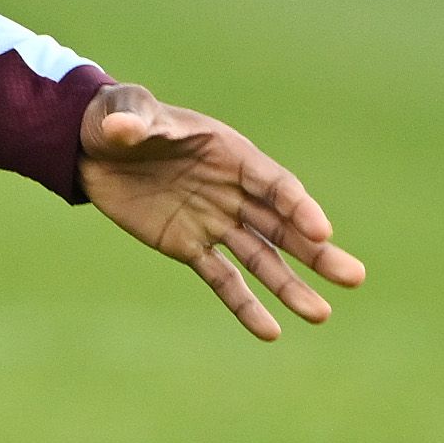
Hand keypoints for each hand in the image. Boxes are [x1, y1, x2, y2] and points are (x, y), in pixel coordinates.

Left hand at [81, 82, 358, 341]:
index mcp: (230, 155)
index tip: (321, 231)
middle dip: (315, 252)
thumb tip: (123, 129)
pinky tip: (270, 331)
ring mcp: (214, 221)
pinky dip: (244, 304)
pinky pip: (222, 278)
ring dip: (289, 285)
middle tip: (352, 277)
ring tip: (320, 314)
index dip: (299, 207)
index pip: (275, 185)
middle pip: (282, 225)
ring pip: (261, 257)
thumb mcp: (124, 111)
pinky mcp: (189, 245)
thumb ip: (131, 120)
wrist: (91, 148)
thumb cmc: (117, 120)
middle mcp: (232, 191)